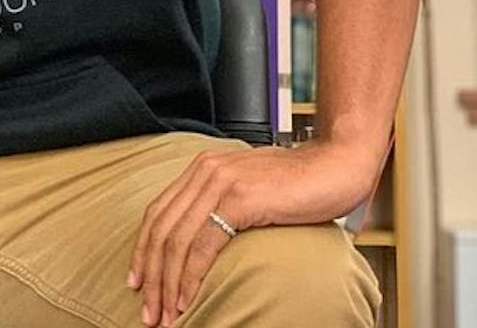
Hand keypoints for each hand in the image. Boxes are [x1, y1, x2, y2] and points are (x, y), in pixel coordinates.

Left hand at [128, 140, 376, 325]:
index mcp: (203, 168)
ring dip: (167, 284)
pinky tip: (188, 298)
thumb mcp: (250, 188)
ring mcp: (220, 182)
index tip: (139, 282)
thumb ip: (223, 204)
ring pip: (176, 240)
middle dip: (150, 275)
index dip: (143, 250)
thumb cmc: (302, 182)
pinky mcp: (239, 199)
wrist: (338, 164)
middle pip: (160, 229)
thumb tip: (201, 243)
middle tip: (149, 311)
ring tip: (166, 314)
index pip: (158, 212)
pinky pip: (203, 245)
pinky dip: (190, 276)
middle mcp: (205, 171)